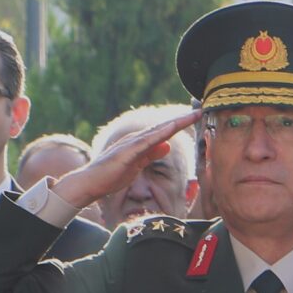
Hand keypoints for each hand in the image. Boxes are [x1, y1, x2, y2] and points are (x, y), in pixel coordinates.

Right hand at [53, 110, 204, 212]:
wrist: (91, 182)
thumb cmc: (112, 175)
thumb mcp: (138, 164)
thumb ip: (151, 154)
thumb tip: (167, 145)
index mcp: (140, 143)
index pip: (164, 132)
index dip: (180, 124)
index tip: (196, 118)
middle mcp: (137, 139)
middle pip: (164, 127)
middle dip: (182, 119)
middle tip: (201, 111)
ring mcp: (132, 144)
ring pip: (158, 131)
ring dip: (175, 123)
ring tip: (192, 116)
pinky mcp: (127, 152)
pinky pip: (147, 142)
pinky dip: (160, 134)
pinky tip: (171, 129)